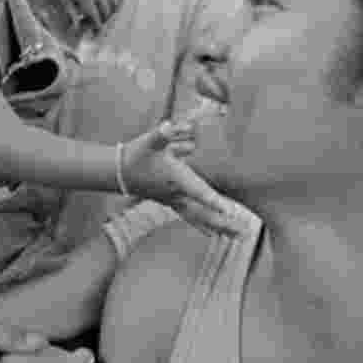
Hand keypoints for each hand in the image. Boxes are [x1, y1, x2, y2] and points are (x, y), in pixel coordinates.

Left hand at [26, 0, 122, 32]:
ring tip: (106, 19)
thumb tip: (77, 28)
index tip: (96, 34)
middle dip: (104, 22)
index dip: (97, 28)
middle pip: (106, 13)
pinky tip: (113, 9)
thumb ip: (71, 13)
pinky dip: (118, 5)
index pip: (95, 17)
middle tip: (101, 28)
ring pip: (115, 6)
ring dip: (112, 15)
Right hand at [121, 122, 239, 235]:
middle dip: (223, 222)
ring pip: (199, 219)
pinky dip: (203, 226)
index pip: (198, 191)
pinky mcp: (171, 203)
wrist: (119, 171)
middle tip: (243, 231)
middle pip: (204, 213)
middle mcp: (177, 194)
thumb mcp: (151, 140)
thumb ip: (162, 134)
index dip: (212, 201)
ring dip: (218, 227)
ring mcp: (174, 201)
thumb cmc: (137, 154)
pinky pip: (190, 218)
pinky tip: (213, 235)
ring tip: (237, 236)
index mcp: (176, 178)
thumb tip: (169, 126)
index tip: (228, 210)